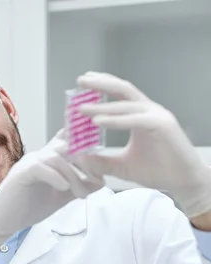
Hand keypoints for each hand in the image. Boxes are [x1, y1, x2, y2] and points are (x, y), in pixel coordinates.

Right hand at [0, 131, 104, 254]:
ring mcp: (29, 162)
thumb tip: (101, 181)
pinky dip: (56, 177)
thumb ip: (79, 186)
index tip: (102, 164)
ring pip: (58, 158)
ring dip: (74, 176)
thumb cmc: (29, 207)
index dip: (86, 144)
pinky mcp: (21, 174)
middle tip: (97, 181)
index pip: (68, 139)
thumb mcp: (61, 197)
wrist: (4, 220)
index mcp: (49, 158)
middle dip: (87, 162)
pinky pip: (42, 168)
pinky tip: (64, 189)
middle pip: (68, 145)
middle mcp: (40, 155)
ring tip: (81, 195)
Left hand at [74, 71, 210, 217]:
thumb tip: (79, 159)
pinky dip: (115, 120)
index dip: (102, 87)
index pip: (119, 95)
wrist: (184, 182)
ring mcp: (157, 116)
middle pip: (122, 89)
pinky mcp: (163, 126)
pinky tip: (97, 121)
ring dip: (102, 104)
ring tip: (81, 107)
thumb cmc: (158, 171)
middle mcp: (149, 111)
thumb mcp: (122, 166)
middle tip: (80, 81)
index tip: (81, 85)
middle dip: (101, 83)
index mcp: (140, 115)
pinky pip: (135, 120)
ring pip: (126, 103)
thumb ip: (102, 161)